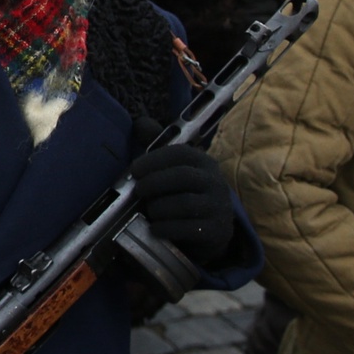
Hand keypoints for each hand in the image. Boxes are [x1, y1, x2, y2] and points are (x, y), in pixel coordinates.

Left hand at [129, 143, 238, 266]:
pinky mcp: (217, 231)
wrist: (213, 229)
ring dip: (159, 208)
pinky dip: (166, 228)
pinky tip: (155, 228)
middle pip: (182, 176)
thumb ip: (158, 148)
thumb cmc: (186, 193)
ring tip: (149, 211)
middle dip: (154, 183)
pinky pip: (187, 229)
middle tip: (138, 191)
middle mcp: (215, 182)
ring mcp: (218, 207)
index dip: (154, 160)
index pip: (180, 153)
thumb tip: (140, 122)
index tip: (135, 170)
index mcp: (204, 162)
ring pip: (184, 204)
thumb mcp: (176, 170)